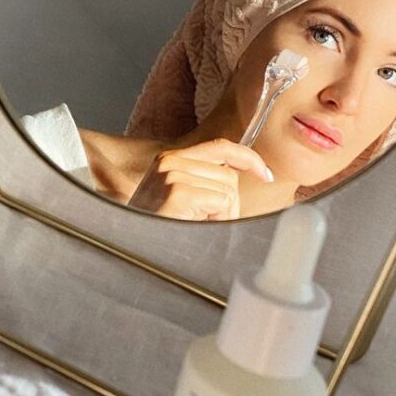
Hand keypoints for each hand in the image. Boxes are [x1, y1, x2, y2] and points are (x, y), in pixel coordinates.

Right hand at [127, 138, 273, 220]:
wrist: (130, 249)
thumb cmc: (156, 229)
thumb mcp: (178, 198)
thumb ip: (203, 181)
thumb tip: (237, 178)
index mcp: (170, 159)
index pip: (220, 147)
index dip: (247, 158)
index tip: (265, 173)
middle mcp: (170, 162)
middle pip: (229, 175)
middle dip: (230, 203)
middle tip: (207, 222)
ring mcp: (173, 175)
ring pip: (228, 191)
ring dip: (222, 216)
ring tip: (194, 225)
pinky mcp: (179, 192)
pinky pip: (222, 203)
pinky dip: (217, 220)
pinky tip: (194, 227)